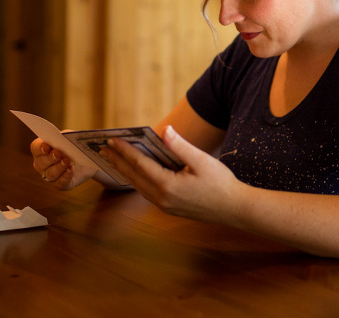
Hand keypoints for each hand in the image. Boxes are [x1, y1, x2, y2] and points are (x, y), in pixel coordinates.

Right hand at [30, 137, 97, 189]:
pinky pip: (59, 184)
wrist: (88, 161)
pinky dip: (65, 177)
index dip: (39, 148)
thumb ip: (66, 137)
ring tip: (67, 161)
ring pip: (50, 174)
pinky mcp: (60, 184)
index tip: (46, 147)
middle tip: (59, 154)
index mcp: (42, 149)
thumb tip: (64, 137)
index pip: (35, 148)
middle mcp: (42, 164)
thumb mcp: (71, 138)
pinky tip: (70, 170)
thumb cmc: (75, 147)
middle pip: (40, 163)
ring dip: (59, 167)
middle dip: (50, 158)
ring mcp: (49, 176)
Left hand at [100, 126, 243, 223]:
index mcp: (168, 186)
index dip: (125, 151)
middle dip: (118, 161)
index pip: (140, 165)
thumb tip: (164, 130)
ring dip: (125, 171)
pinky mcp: (170, 209)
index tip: (112, 140)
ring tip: (114, 159)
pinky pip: (147, 192)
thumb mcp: (202, 161)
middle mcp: (162, 199)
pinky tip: (134, 173)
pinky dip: (137, 180)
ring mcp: (165, 206)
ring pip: (138, 186)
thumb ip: (180, 146)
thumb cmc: (221, 183)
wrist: (235, 209)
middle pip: (134, 177)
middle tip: (104, 148)